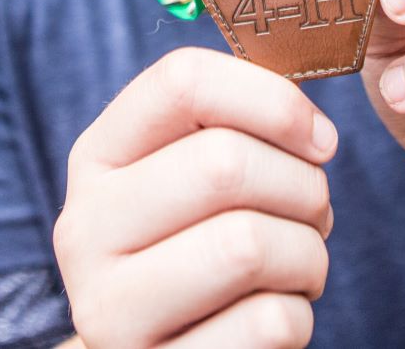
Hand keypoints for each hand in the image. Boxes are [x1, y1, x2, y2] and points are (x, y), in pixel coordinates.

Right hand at [54, 47, 336, 347]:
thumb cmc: (196, 250)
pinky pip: (269, 323)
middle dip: (303, 188)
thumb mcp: (187, 180)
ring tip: (298, 265)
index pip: (182, 82)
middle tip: (316, 212)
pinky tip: (273, 316)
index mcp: (97, 156)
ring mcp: (110, 308)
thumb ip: (229, 126)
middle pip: (224, 164)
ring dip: (308, 255)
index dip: (272, 98)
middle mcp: (84, 227)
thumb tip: (306, 94)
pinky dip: (298, 317)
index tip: (320, 138)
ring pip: (248, 245)